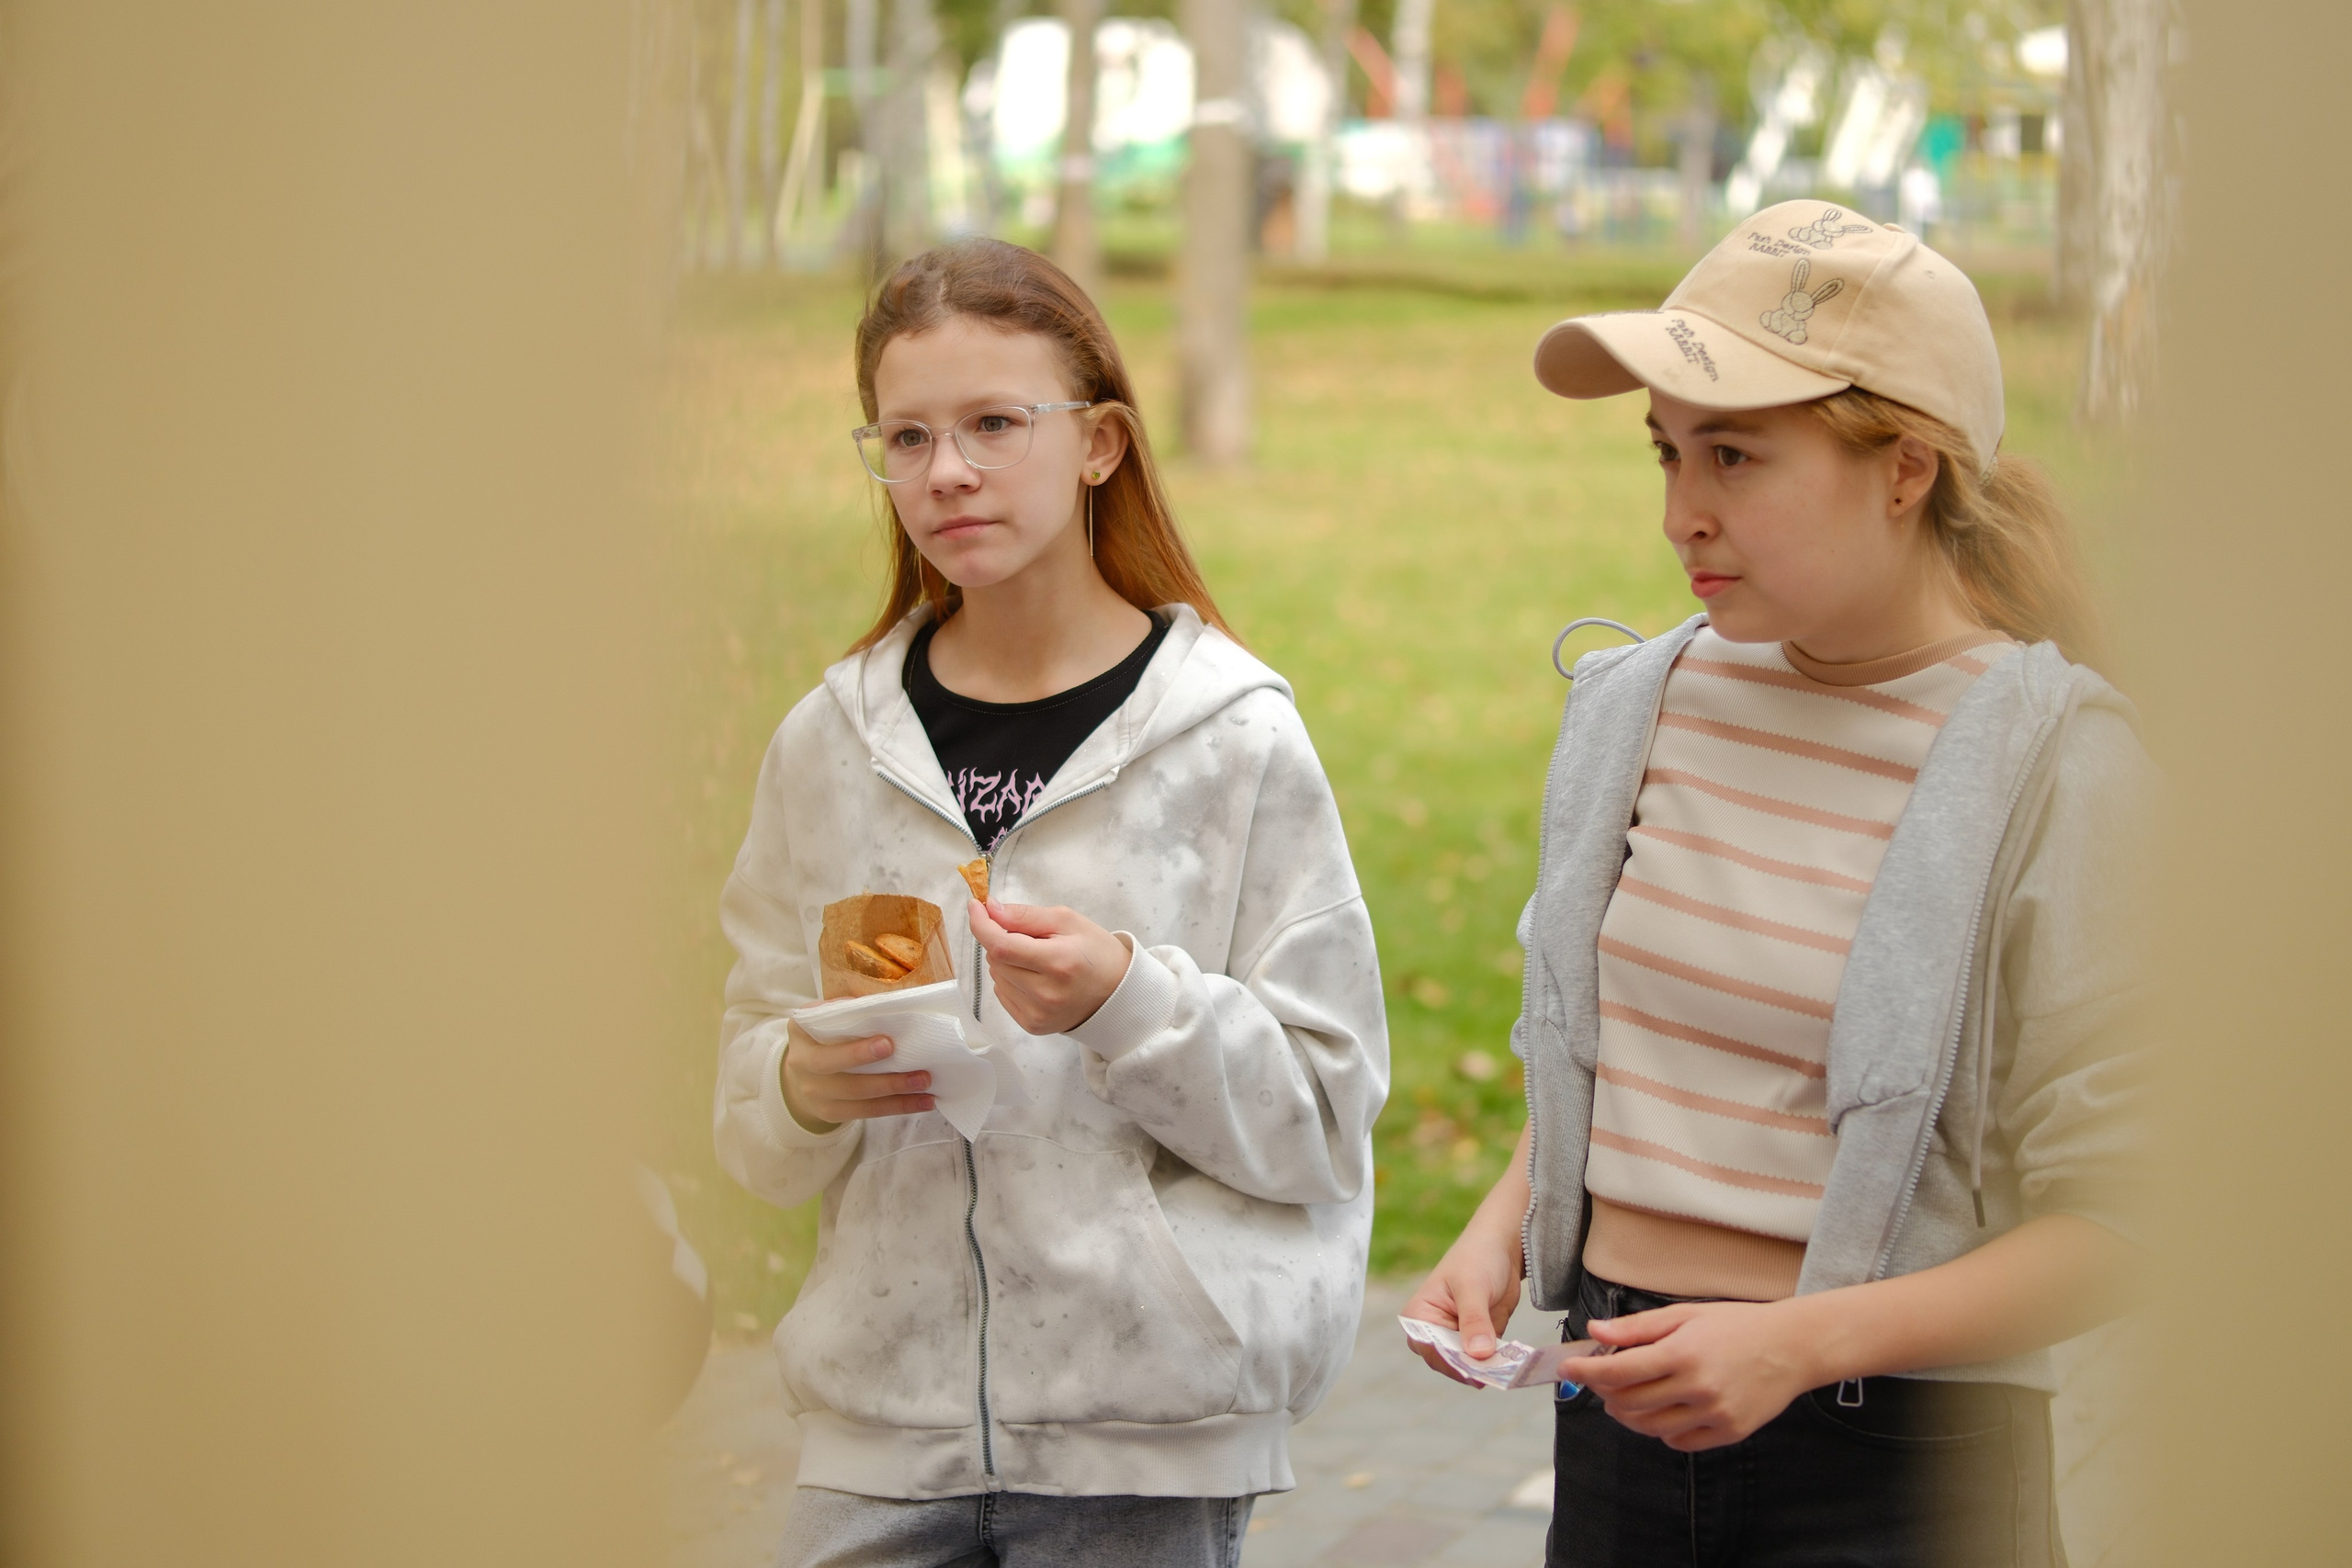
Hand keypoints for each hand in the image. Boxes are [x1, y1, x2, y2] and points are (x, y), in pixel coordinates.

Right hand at [779, 1020, 934, 1132]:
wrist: (802, 1075)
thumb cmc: (825, 1037)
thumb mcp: (826, 1018)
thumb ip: (850, 1010)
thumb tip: (892, 1004)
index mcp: (801, 1031)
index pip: (825, 1035)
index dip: (855, 1046)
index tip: (888, 1042)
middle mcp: (802, 1063)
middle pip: (838, 1070)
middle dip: (876, 1070)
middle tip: (914, 1068)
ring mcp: (814, 1092)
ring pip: (858, 1095)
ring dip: (896, 1091)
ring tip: (925, 1083)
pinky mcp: (830, 1112)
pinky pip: (866, 1111)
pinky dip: (896, 1106)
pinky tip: (922, 1101)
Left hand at [966, 898, 1131, 1034]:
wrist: (1117, 994)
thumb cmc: (1096, 952)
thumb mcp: (1068, 921)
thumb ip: (1026, 915)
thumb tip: (990, 909)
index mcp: (1058, 962)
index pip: (1002, 945)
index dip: (982, 925)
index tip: (976, 906)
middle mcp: (1046, 993)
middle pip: (996, 959)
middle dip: (1001, 939)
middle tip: (1028, 937)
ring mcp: (1037, 1014)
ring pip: (996, 976)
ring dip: (1006, 961)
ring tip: (1036, 959)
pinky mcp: (1032, 1025)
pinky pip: (1002, 994)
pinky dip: (1010, 980)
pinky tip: (1034, 977)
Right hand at [1401, 1225, 1524, 1387]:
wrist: (1501, 1247)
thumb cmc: (1476, 1258)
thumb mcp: (1472, 1288)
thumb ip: (1473, 1320)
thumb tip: (1479, 1354)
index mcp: (1419, 1317)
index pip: (1431, 1350)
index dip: (1453, 1362)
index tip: (1476, 1369)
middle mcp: (1434, 1332)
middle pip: (1450, 1363)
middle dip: (1472, 1368)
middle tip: (1496, 1373)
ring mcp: (1457, 1339)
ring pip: (1469, 1366)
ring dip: (1488, 1369)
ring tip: (1507, 1370)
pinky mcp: (1479, 1342)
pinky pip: (1487, 1362)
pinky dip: (1499, 1365)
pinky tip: (1512, 1364)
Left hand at [1566, 1299, 1822, 1450]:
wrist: (1792, 1347)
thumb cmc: (1737, 1325)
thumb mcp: (1686, 1314)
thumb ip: (1638, 1328)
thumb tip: (1596, 1332)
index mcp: (1684, 1353)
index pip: (1620, 1371)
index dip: (1587, 1372)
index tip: (1567, 1368)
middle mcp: (1698, 1387)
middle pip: (1631, 1402)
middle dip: (1605, 1393)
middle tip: (1601, 1381)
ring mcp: (1714, 1414)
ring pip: (1651, 1427)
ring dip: (1628, 1415)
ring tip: (1624, 1398)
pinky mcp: (1729, 1433)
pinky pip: (1680, 1441)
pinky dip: (1661, 1430)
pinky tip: (1661, 1411)